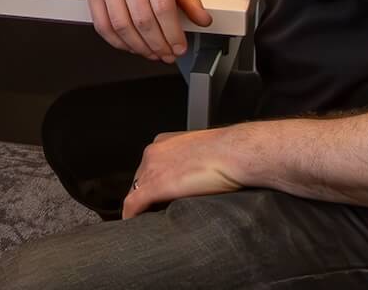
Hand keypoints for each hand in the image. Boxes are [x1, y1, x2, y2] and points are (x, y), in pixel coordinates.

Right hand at [86, 0, 211, 63]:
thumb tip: (203, 20)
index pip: (163, 9)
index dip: (172, 34)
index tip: (179, 48)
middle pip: (142, 20)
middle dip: (158, 44)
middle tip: (167, 54)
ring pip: (122, 26)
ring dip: (139, 47)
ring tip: (152, 53)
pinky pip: (102, 26)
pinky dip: (118, 42)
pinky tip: (131, 46)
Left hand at [122, 126, 244, 218]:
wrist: (236, 153)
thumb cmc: (230, 153)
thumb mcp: (206, 153)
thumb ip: (193, 162)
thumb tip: (198, 178)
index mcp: (164, 142)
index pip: (150, 167)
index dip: (153, 184)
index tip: (158, 196)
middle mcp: (153, 153)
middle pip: (141, 179)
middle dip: (147, 196)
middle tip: (154, 212)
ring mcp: (151, 169)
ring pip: (136, 192)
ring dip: (141, 207)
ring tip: (148, 221)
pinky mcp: (154, 186)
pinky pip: (133, 205)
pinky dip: (131, 216)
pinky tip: (135, 226)